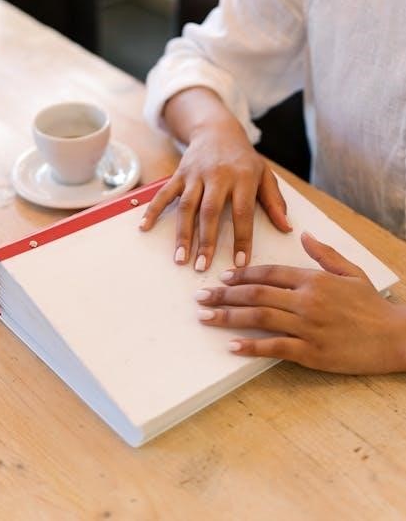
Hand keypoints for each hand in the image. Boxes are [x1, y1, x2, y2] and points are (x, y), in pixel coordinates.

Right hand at [140, 119, 290, 270]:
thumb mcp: (265, 174)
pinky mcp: (179, 173)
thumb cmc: (244, 158)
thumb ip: (275, 201)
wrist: (217, 129)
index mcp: (243, 177)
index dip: (241, 238)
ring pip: (187, 206)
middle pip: (210, 212)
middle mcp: (218, 176)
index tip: (239, 263)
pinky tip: (145, 227)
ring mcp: (196, 174)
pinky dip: (153, 210)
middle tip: (202, 266)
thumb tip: (286, 228)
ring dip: (182, 233)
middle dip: (205, 241)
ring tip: (180, 258)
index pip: (243, 212)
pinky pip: (164, 193)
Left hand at [195, 232, 405, 373]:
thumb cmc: (372, 305)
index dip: (242, 274)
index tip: (223, 278)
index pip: (269, 272)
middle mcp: (306, 300)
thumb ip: (324, 253)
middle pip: (256, 293)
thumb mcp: (351, 272)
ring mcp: (308, 326)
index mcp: (313, 279)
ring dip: (228, 317)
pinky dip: (251, 346)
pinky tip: (232, 345)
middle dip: (225, 295)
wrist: (395, 337)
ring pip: (260, 318)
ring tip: (205, 317)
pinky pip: (275, 347)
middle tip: (200, 296)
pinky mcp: (311, 352)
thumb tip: (303, 235)